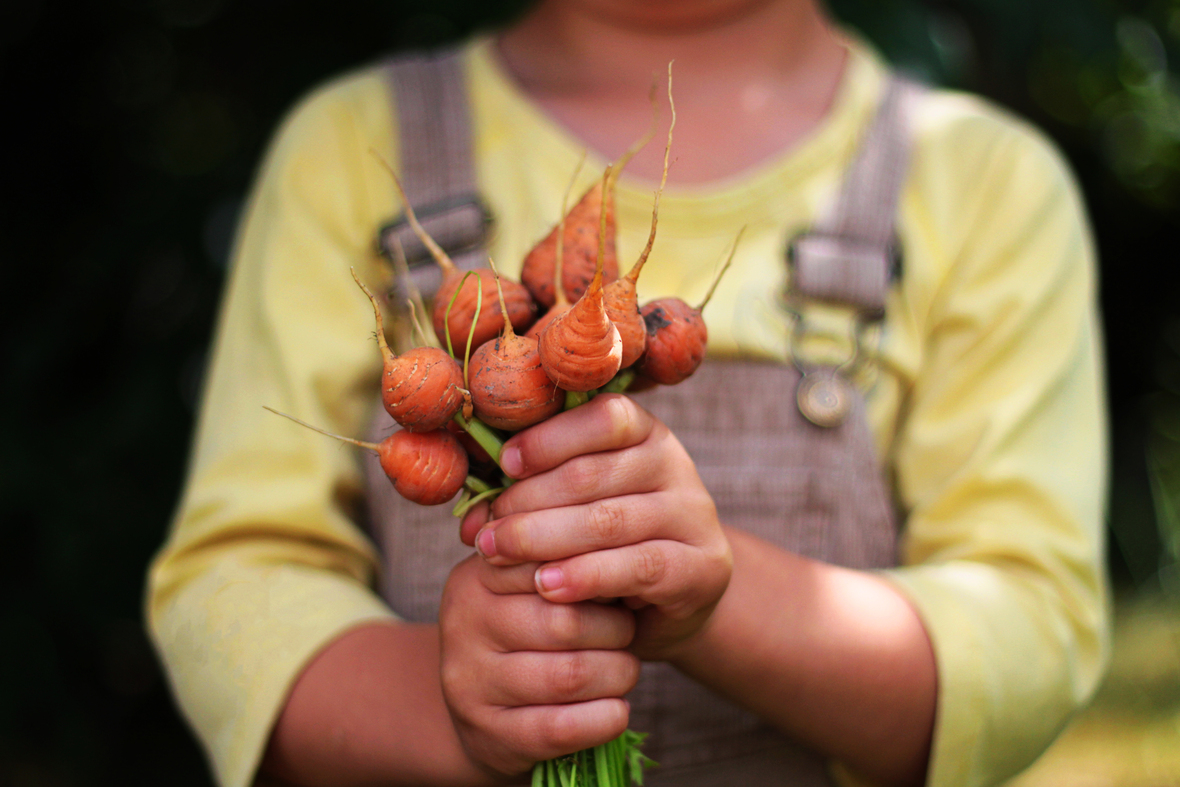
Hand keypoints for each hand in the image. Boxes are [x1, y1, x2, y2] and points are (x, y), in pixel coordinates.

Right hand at [438, 554, 639, 776]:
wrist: (485, 711)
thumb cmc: (524, 634)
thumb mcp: (528, 588)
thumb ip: (561, 559)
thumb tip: (617, 537)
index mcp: (474, 577)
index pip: (550, 562)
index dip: (599, 575)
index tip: (622, 583)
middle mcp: (463, 626)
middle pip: (566, 621)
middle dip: (616, 630)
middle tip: (628, 632)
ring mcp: (470, 684)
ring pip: (569, 675)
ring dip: (616, 674)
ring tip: (624, 669)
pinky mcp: (489, 736)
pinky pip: (562, 728)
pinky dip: (604, 719)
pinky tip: (616, 710)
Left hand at [459, 394, 732, 659]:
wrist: (671, 604)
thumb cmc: (604, 546)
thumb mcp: (571, 510)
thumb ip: (530, 499)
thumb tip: (469, 519)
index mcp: (644, 433)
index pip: (603, 417)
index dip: (549, 439)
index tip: (505, 466)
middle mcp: (674, 464)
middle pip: (594, 473)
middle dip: (529, 501)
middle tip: (486, 531)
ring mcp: (693, 514)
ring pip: (610, 520)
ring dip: (544, 538)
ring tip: (499, 555)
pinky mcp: (703, 566)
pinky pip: (640, 567)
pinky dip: (587, 576)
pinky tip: (547, 586)